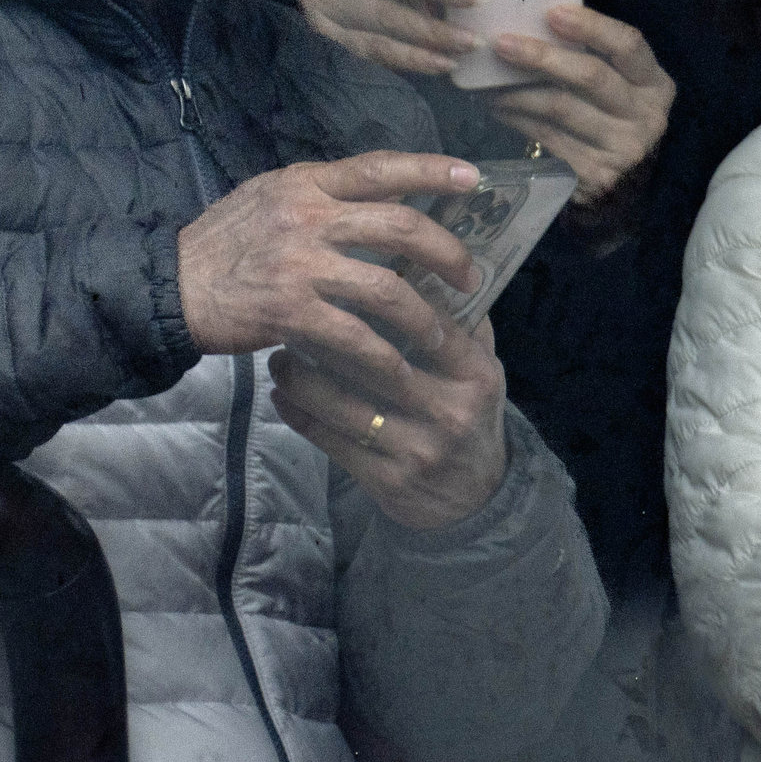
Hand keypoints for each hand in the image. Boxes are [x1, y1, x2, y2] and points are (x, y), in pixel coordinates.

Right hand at [177, 152, 482, 373]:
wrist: (169, 286)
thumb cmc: (223, 244)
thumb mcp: (268, 199)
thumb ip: (320, 196)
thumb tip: (381, 197)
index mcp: (305, 184)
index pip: (379, 167)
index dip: (430, 170)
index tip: (472, 178)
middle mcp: (306, 217)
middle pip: (400, 227)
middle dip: (446, 253)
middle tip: (470, 276)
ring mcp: (300, 265)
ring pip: (387, 288)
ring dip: (424, 316)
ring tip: (444, 335)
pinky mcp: (289, 312)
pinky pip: (354, 337)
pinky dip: (383, 357)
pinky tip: (398, 370)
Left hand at [268, 307, 512, 530]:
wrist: (476, 496)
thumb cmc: (470, 415)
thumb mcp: (481, 370)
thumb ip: (459, 323)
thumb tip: (419, 264)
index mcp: (475, 376)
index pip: (427, 324)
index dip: (381, 301)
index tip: (341, 283)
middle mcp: (449, 412)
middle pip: (375, 363)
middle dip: (326, 338)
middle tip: (292, 318)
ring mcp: (417, 449)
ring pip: (344, 406)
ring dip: (301, 380)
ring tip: (279, 360)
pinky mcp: (388, 480)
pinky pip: (331, 441)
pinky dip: (300, 415)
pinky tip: (282, 397)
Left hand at [487, 6, 673, 210]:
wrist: (626, 182)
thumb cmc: (613, 115)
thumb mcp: (621, 84)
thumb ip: (595, 56)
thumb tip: (533, 22)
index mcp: (655, 85)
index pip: (628, 45)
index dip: (591, 27)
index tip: (552, 12)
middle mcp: (646, 117)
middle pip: (591, 77)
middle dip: (542, 57)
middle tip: (502, 43)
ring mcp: (621, 149)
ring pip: (560, 108)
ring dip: (517, 91)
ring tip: (490, 79)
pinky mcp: (594, 174)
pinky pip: (546, 137)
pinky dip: (517, 118)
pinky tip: (499, 107)